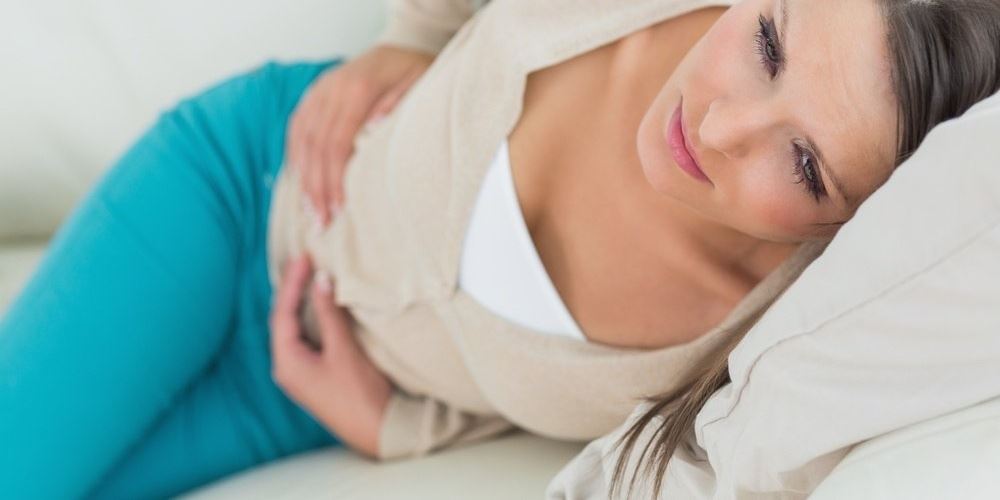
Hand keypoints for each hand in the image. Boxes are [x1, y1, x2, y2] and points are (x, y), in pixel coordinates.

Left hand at [269, 253, 391, 457]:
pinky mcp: (315, 374)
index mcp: (287, 362)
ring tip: (309, 274)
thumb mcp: (343, 350)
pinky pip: (307, 337)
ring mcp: (301, 372)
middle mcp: (288, 367)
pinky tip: (320, 304)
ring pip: (295, 328)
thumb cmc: (359, 394)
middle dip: (292, 289)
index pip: (282, 313)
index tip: (304, 257)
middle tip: (303, 260)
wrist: (379, 431)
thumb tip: (321, 279)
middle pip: (284, 319)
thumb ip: (329, 314)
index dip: (292, 282)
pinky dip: (312, 317)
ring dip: (301, 302)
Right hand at [286, 45, 434, 227]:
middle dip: (317, 188)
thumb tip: (375, 130)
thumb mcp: (419, 85)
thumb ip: (397, 106)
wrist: (401, 45)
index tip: (338, 209)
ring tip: (310, 213)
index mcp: (357, 88)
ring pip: (302, 140)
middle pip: (316, 146)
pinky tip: (302, 184)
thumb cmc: (415, 72)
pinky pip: (297, 129)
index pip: (337, 143)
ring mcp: (318, 90)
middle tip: (321, 223)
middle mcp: (331, 88)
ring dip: (304, 179)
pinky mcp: (313, 95)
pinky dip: (297, 159)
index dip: (334, 179)